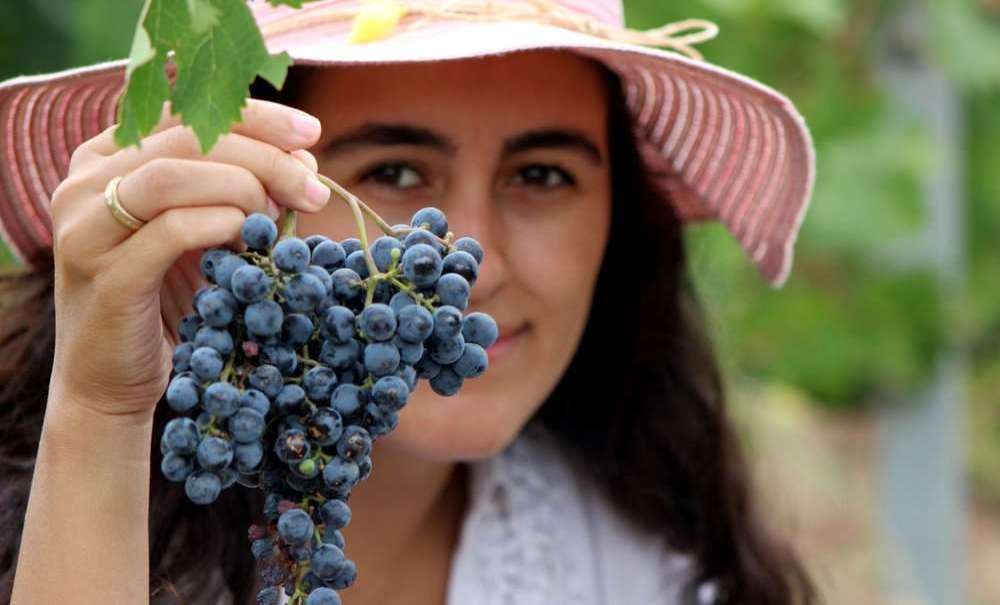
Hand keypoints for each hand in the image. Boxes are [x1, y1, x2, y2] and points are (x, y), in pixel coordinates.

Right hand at [47, 99, 329, 419]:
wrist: (111, 382)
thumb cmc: (164, 300)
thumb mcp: (203, 233)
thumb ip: (240, 190)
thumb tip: (303, 159)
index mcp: (106, 158)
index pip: (184, 112)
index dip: (253, 117)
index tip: (310, 134)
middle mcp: (84, 182)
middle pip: (185, 138)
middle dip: (263, 156)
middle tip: (311, 189)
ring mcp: (87, 228)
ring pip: (171, 174)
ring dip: (243, 187)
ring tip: (279, 218)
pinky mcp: (105, 275)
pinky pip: (172, 230)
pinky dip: (222, 225)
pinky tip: (249, 241)